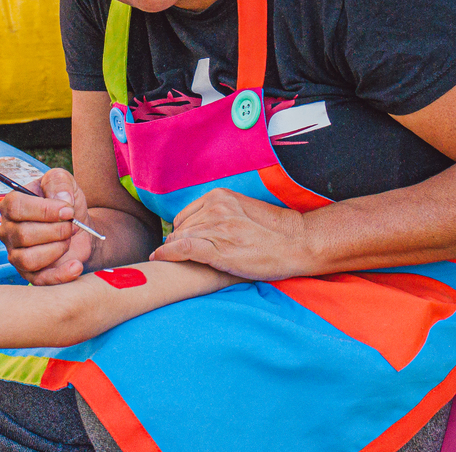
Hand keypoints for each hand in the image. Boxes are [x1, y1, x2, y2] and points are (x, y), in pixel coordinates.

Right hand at [0, 168, 93, 284]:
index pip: (16, 207)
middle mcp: (9, 231)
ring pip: (28, 259)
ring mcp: (16, 254)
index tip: (67, 210)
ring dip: (57, 249)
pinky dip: (61, 274)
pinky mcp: (30, 274)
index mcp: (11, 206)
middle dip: (56, 230)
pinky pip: (39, 280)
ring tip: (68, 240)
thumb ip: (59, 181)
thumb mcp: (65, 182)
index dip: (44, 210)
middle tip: (71, 225)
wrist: (80, 228)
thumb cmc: (66, 205)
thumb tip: (61, 200)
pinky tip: (76, 265)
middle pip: (23, 234)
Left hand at [150, 189, 312, 280]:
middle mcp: (215, 208)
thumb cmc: (275, 231)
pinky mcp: (218, 248)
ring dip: (169, 249)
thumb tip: (202, 225)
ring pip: (179, 237)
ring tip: (162, 259)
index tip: (176, 241)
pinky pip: (182, 249)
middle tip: (169, 254)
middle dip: (175, 241)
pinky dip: (167, 254)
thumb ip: (222, 213)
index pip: (187, 214)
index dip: (180, 230)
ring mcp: (216, 227)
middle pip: (181, 227)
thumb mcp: (244, 210)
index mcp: (221, 197)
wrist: (297, 242)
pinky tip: (158, 258)